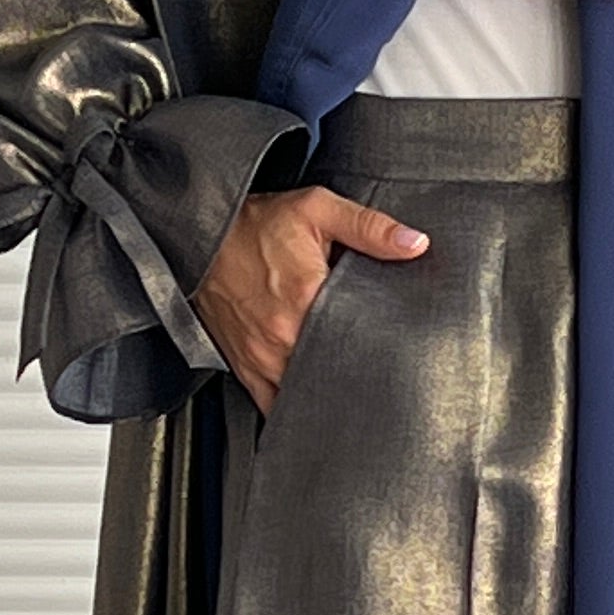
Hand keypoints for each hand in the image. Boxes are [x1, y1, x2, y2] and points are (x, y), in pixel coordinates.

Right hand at [190, 183, 427, 411]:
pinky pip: (274, 405)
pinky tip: (315, 399)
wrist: (198, 237)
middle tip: (380, 367)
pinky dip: (295, 405)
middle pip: (335, 370)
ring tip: (351, 382)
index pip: (358, 340)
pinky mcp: (246, 368)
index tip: (397, 348)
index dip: (381, 346)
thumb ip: (369, 227)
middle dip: (358, 371)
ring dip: (328, 389)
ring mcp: (262, 358)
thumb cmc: (252, 225)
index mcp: (305, 298)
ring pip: (307, 393)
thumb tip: (414, 244)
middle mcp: (282, 336)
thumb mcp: (316, 209)